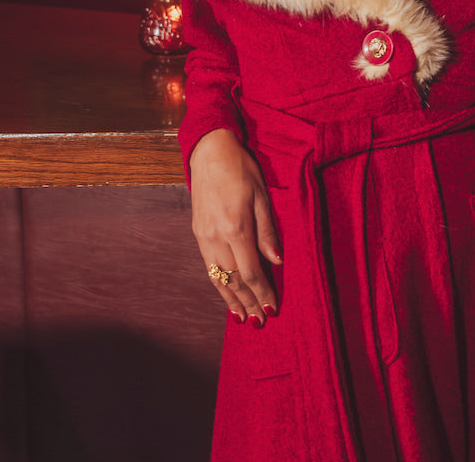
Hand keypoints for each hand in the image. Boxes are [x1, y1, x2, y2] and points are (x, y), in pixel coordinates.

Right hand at [189, 129, 282, 325]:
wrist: (209, 151)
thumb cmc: (241, 169)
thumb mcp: (262, 195)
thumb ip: (268, 231)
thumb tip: (277, 262)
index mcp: (236, 227)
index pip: (251, 272)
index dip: (262, 293)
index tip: (273, 308)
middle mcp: (216, 236)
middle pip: (233, 280)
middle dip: (248, 302)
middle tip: (260, 322)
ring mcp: (204, 236)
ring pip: (218, 277)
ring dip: (231, 299)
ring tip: (242, 318)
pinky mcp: (198, 233)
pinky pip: (208, 266)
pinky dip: (218, 284)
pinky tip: (225, 294)